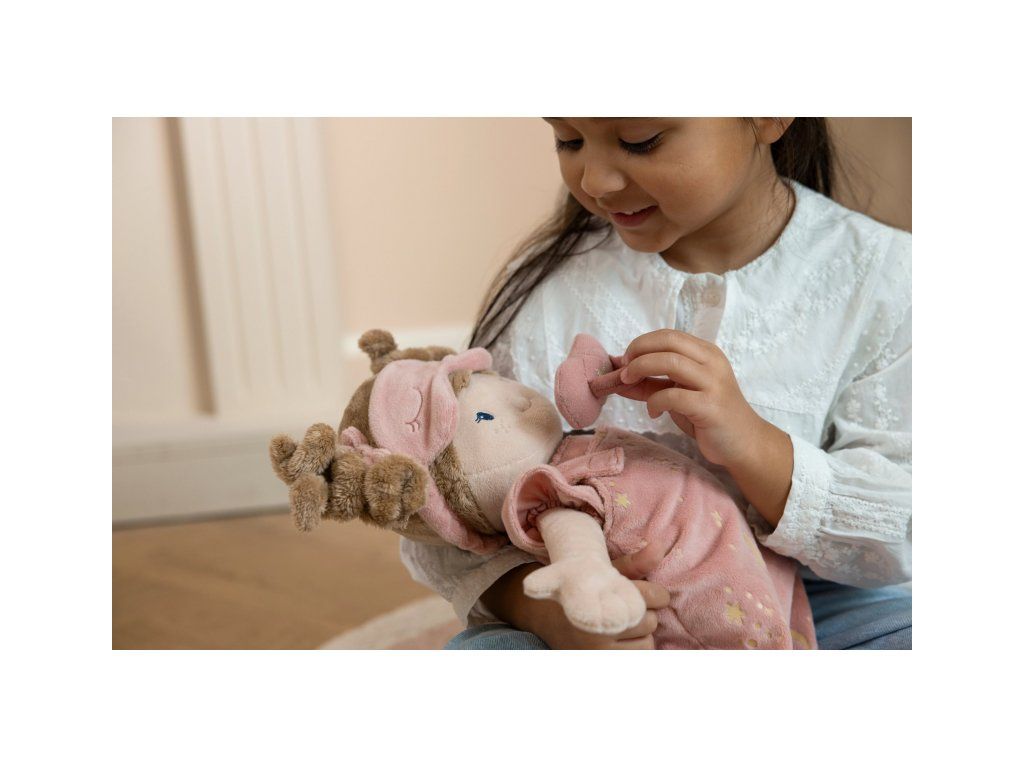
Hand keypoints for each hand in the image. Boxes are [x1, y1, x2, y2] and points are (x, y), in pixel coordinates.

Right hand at [482, 555, 669, 649]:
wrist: (541, 615)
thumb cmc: (582, 590)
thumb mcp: (603, 572)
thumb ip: (635, 562)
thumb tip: (660, 546)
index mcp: (600, 596)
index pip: (651, 597)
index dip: (657, 594)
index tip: (652, 594)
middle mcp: (598, 627)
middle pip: (650, 621)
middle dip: (645, 614)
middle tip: (630, 609)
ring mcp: (596, 650)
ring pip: (646, 643)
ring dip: (641, 635)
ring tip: (626, 625)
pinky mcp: (596, 662)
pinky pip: (636, 658)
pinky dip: (634, 649)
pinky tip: (623, 640)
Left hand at [618, 329, 794, 526]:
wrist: (743, 443)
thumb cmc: (708, 416)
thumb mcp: (678, 394)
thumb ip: (650, 383)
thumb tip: (616, 374)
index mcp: (705, 353)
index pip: (669, 335)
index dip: (641, 343)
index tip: (624, 359)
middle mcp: (712, 362)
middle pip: (668, 341)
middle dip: (638, 351)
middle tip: (623, 370)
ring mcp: (713, 383)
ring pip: (671, 361)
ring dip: (641, 369)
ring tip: (629, 384)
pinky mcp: (710, 407)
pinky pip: (674, 396)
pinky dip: (655, 401)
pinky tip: (653, 412)